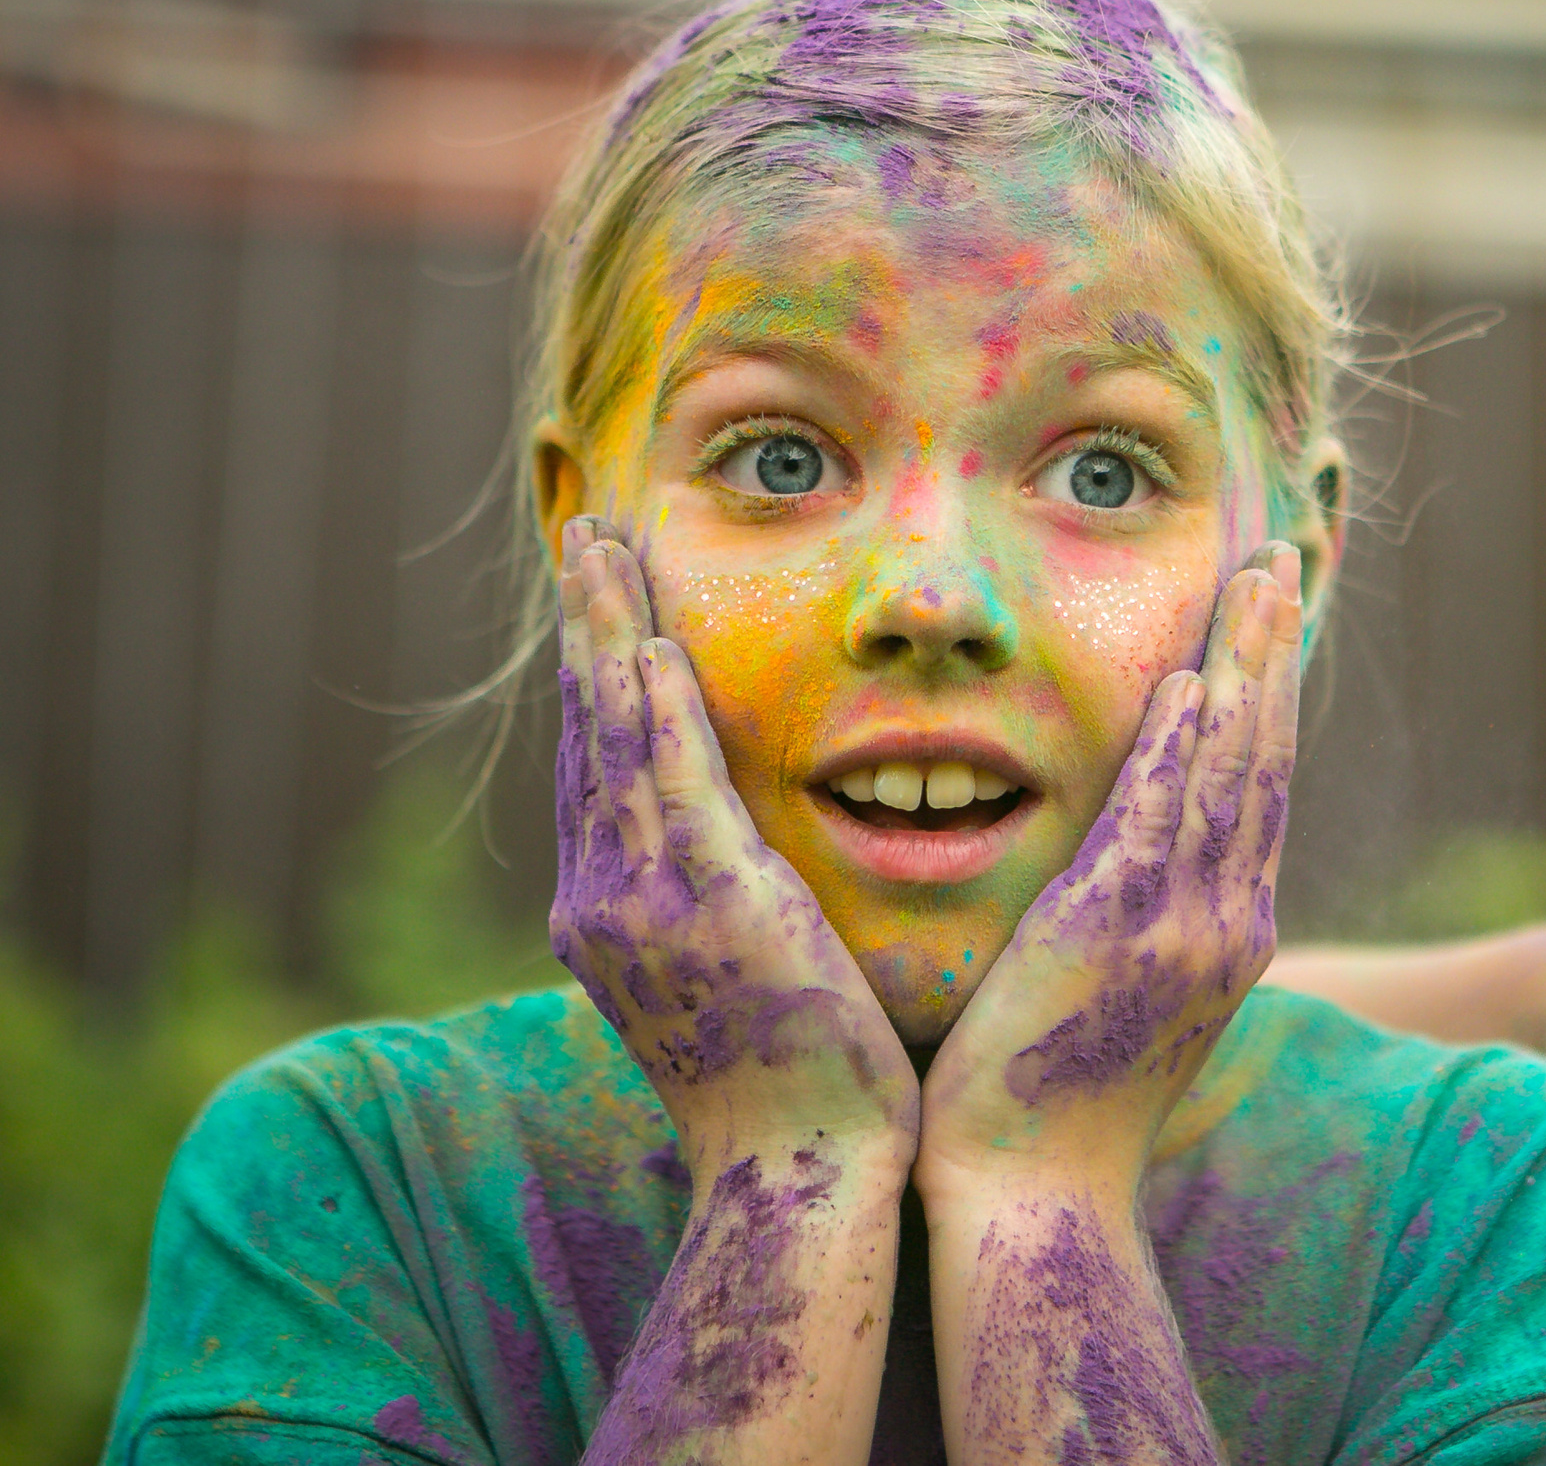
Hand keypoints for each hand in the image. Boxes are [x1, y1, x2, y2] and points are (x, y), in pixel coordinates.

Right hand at [551, 518, 920, 1182]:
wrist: (799, 1168)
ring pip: (614, 734)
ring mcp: (643, 900)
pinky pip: (673, 778)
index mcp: (608, 916)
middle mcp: (603, 899)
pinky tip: (655, 638)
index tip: (599, 607)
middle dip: (585, 629)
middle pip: (587, 732)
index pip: (597, 768)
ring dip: (609, 632)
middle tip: (584, 539)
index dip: (595, 679)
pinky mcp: (707, 901)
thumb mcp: (738, 981)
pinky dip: (658, 704)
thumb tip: (736, 871)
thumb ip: (720, 912)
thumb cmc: (796, 1086)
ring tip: (600, 545)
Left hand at [915, 543, 1301, 1204]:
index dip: (1270, 702)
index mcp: (1228, 936)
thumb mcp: (1125, 1006)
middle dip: (1275, 658)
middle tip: (1280, 566)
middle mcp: (1226, 923)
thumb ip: (1142, 930)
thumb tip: (1137, 876)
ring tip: (1257, 584)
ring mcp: (1184, 929)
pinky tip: (1193, 682)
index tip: (1269, 626)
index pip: (1258, 793)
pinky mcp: (1122, 934)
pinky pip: (1160, 820)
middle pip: (1266, 762)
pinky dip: (1182, 750)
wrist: (1037, 1194)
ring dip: (1248, 671)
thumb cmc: (1057, 1105)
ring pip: (1232, 773)